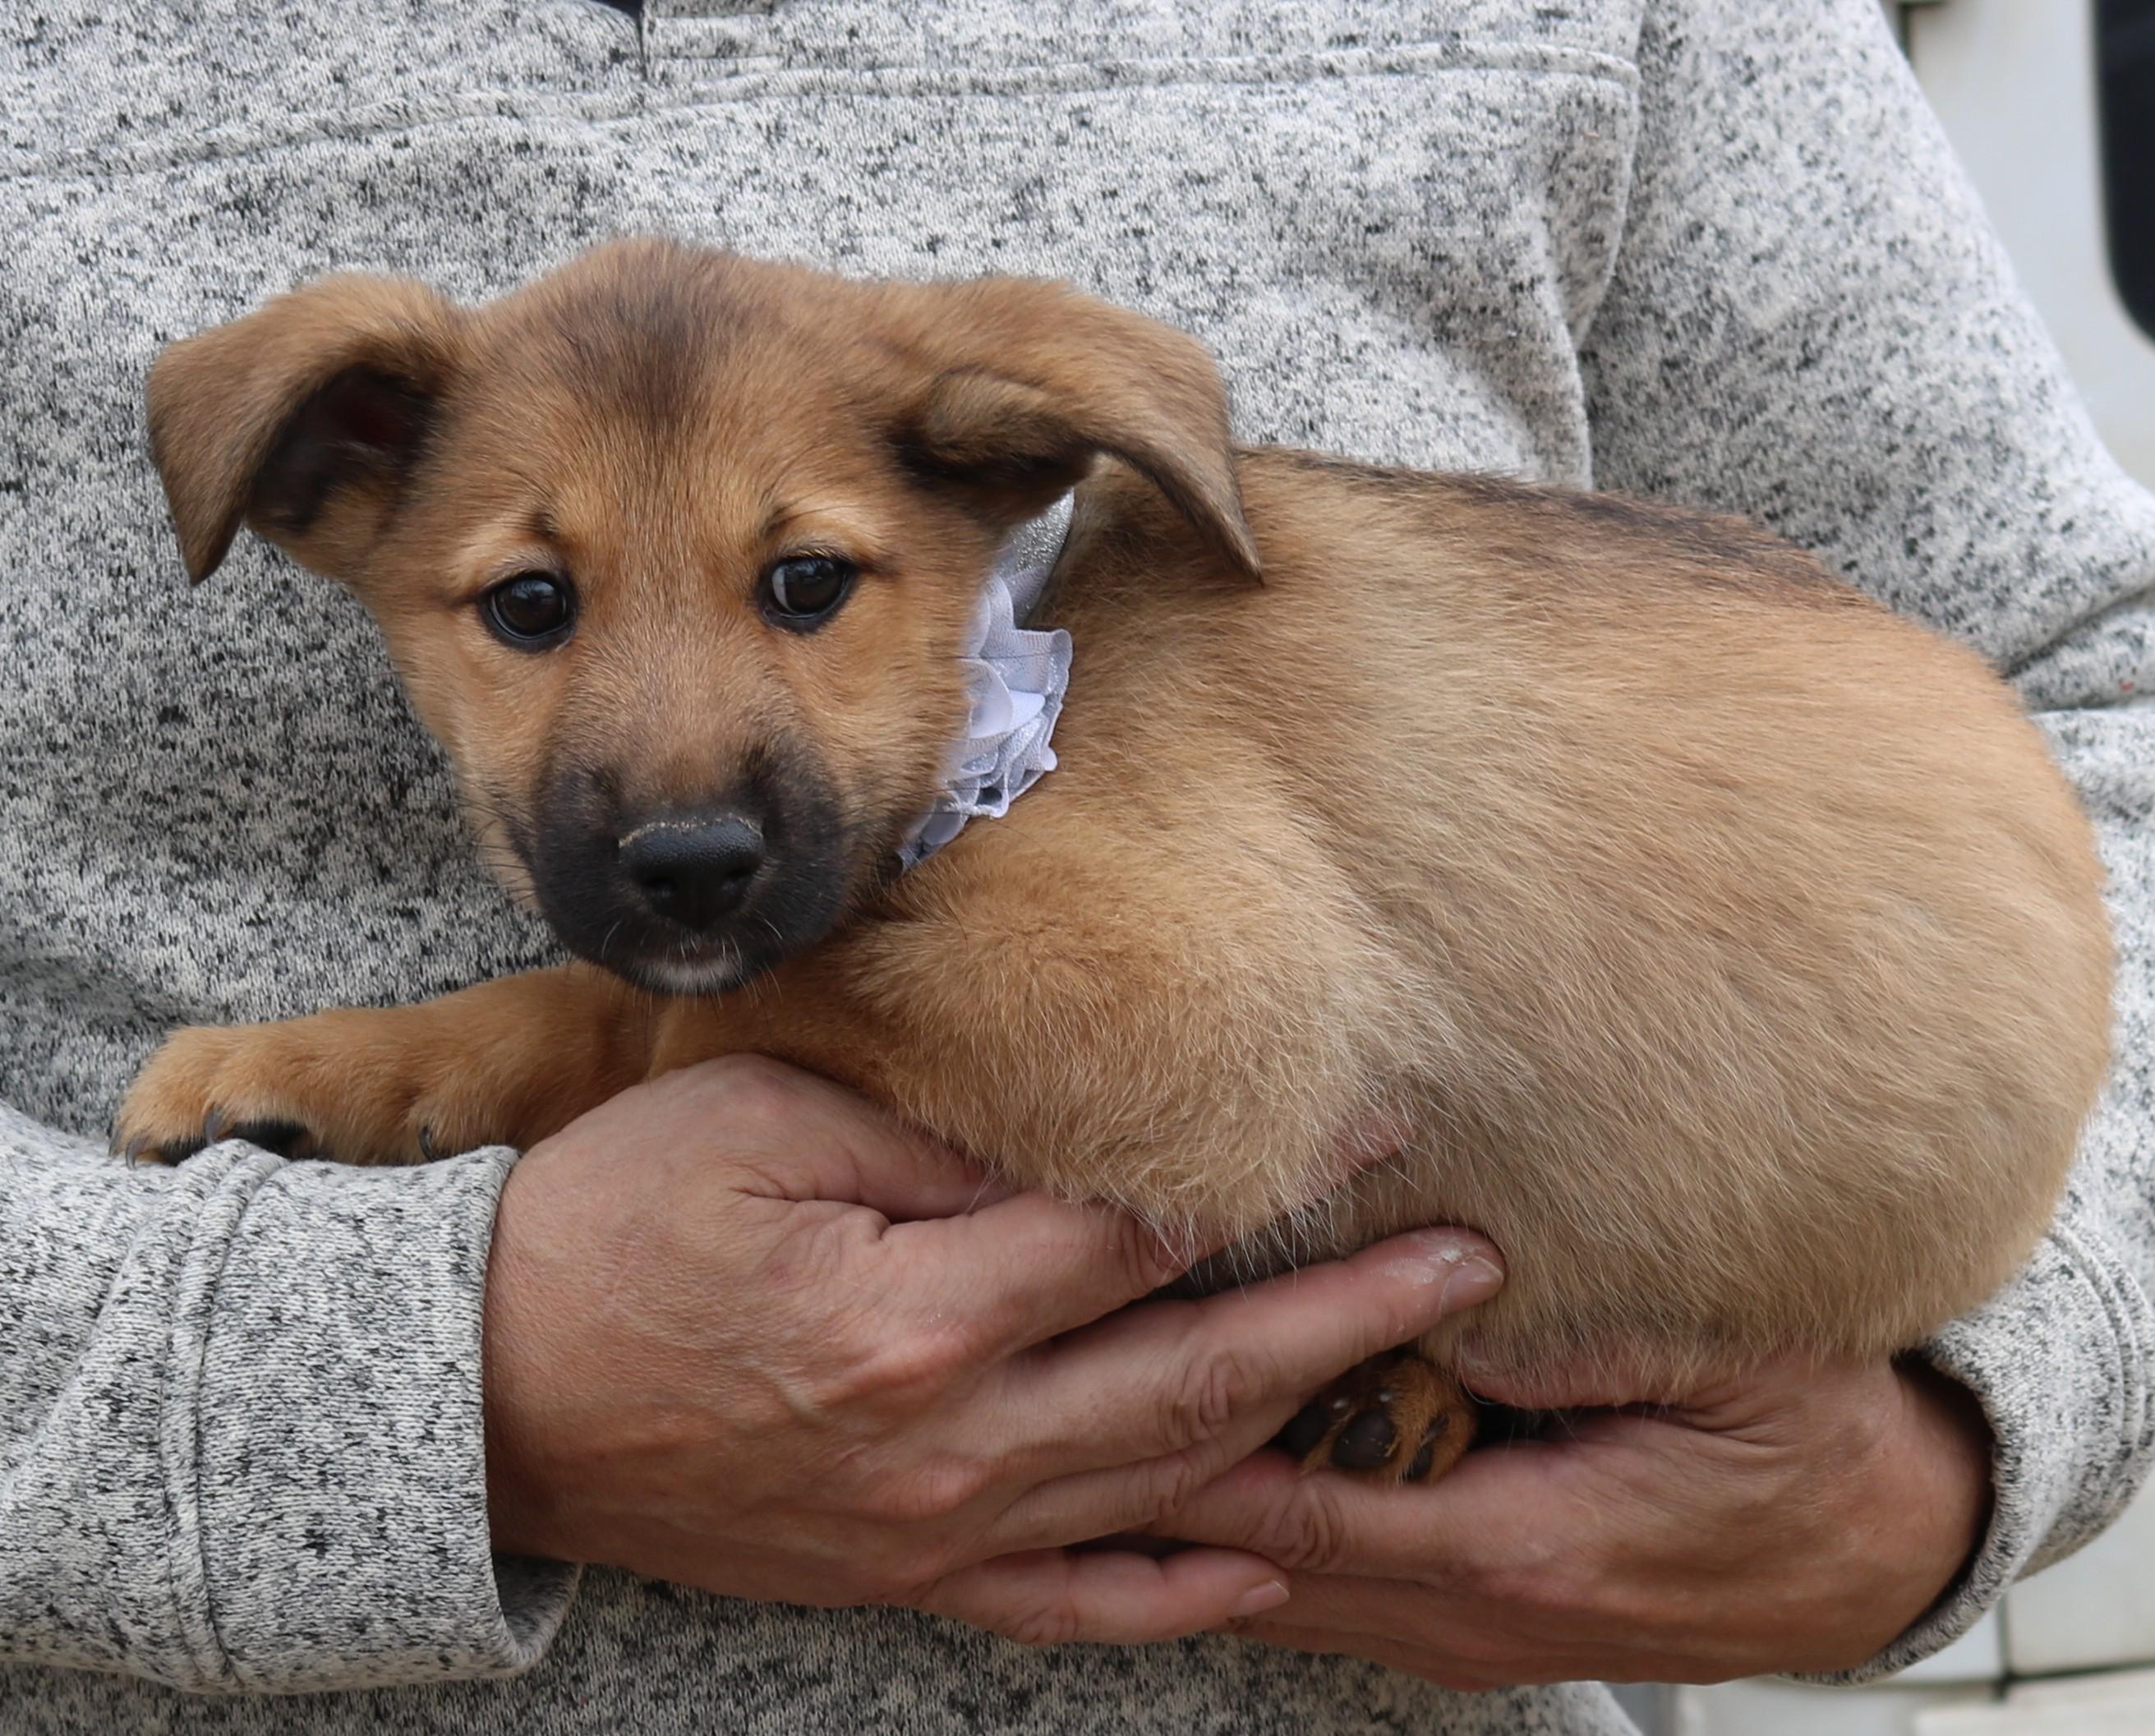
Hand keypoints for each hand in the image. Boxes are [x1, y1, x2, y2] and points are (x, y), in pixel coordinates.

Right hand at [480, 1055, 1504, 1645]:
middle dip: (1350, 1316)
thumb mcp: (753, 1124)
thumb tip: (1073, 1126)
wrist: (486, 1396)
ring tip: (1424, 1396)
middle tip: (1474, 1265)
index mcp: (917, 1313)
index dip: (1270, 1171)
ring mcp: (934, 1528)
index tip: (1374, 1117)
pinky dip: (1171, 1591)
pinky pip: (1066, 1603)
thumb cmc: (613, 1228)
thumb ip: (927, 1131)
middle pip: (1193, 1371)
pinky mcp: (905, 1574)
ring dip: (1302, 1437)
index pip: (1142, 1229)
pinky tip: (1260, 1571)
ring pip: (1157, 1489)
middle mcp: (951, 1440)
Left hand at [1159, 1353, 1993, 1684]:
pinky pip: (1337, 1596)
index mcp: (1523, 1546)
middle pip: (1273, 1560)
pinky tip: (1191, 1496)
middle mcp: (1476, 1612)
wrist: (1875, 1557)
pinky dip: (1258, 1550)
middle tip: (1050, 1415)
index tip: (1112, 1379)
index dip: (1204, 1446)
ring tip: (1079, 1454)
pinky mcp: (1480, 1625)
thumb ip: (1593, 1335)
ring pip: (1288, 1591)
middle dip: (1162, 1493)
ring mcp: (1474, 1635)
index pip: (1317, 1503)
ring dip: (1193, 1527)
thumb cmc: (1807, 1446)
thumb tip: (1461, 1293)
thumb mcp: (1733, 1366)